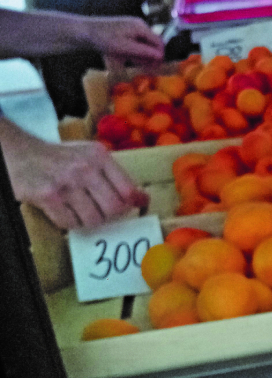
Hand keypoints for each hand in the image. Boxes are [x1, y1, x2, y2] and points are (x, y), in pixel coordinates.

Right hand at [3, 131, 148, 229]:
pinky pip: (70, 223)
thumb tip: (142, 198)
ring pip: (93, 219)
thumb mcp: (90, 155)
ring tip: (82, 212)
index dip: (132, 204)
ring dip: (89, 222)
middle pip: (114, 208)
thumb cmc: (62, 157)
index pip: (127, 189)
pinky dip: (71, 224)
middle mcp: (86, 168)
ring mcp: (67, 183)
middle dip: (110, 216)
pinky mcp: (48, 196)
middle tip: (102, 213)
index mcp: (100, 156)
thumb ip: (115, 175)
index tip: (132, 208)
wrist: (22, 154)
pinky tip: (66, 213)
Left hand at [83, 16, 164, 64]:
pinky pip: (135, 42)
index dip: (160, 55)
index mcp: (141, 27)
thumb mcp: (125, 48)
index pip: (158, 41)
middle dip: (150, 56)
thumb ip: (144, 52)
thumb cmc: (105, 39)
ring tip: (137, 65)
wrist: (85, 31)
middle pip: (151, 42)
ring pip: (143, 43)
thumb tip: (161, 56)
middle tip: (148, 69)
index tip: (157, 67)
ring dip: (142, 55)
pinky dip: (134, 51)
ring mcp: (131, 27)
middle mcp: (139, 25)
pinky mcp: (125, 30)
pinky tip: (129, 58)